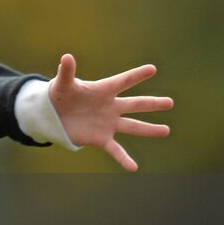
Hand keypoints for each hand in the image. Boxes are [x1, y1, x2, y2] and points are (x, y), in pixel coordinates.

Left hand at [49, 54, 173, 171]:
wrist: (53, 115)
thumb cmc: (59, 95)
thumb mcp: (62, 84)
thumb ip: (66, 72)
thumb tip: (66, 56)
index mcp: (103, 90)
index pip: (122, 81)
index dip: (136, 75)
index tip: (152, 69)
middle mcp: (110, 107)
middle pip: (135, 104)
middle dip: (152, 104)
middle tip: (170, 103)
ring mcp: (108, 123)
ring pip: (132, 126)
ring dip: (149, 130)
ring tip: (166, 131)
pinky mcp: (101, 138)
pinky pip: (115, 150)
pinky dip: (124, 159)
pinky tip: (134, 168)